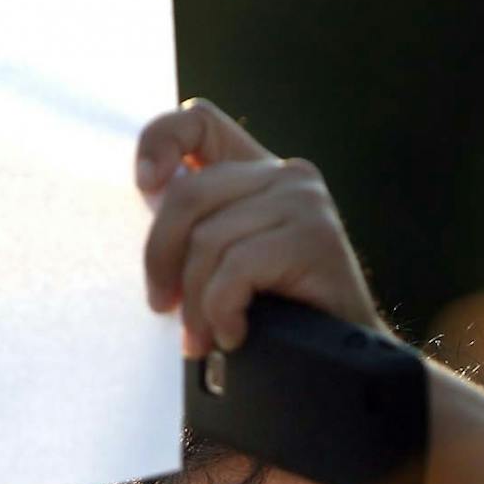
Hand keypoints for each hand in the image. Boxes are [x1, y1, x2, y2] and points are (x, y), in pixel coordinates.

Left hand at [135, 100, 381, 357]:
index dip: (161, 141)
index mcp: (258, 172)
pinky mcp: (315, 237)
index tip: (145, 187)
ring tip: (204, 338)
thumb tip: (144, 208)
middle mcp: (285, 175)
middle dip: (161, 259)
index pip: (199, 122)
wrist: (340, 361)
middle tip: (162, 307)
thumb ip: (193, 229)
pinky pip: (236, 268)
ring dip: (195, 303)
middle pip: (187, 195)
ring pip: (208, 240)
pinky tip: (235, 334)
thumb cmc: (276, 317)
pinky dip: (223, 310)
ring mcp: (304, 202)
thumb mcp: (224, 263)